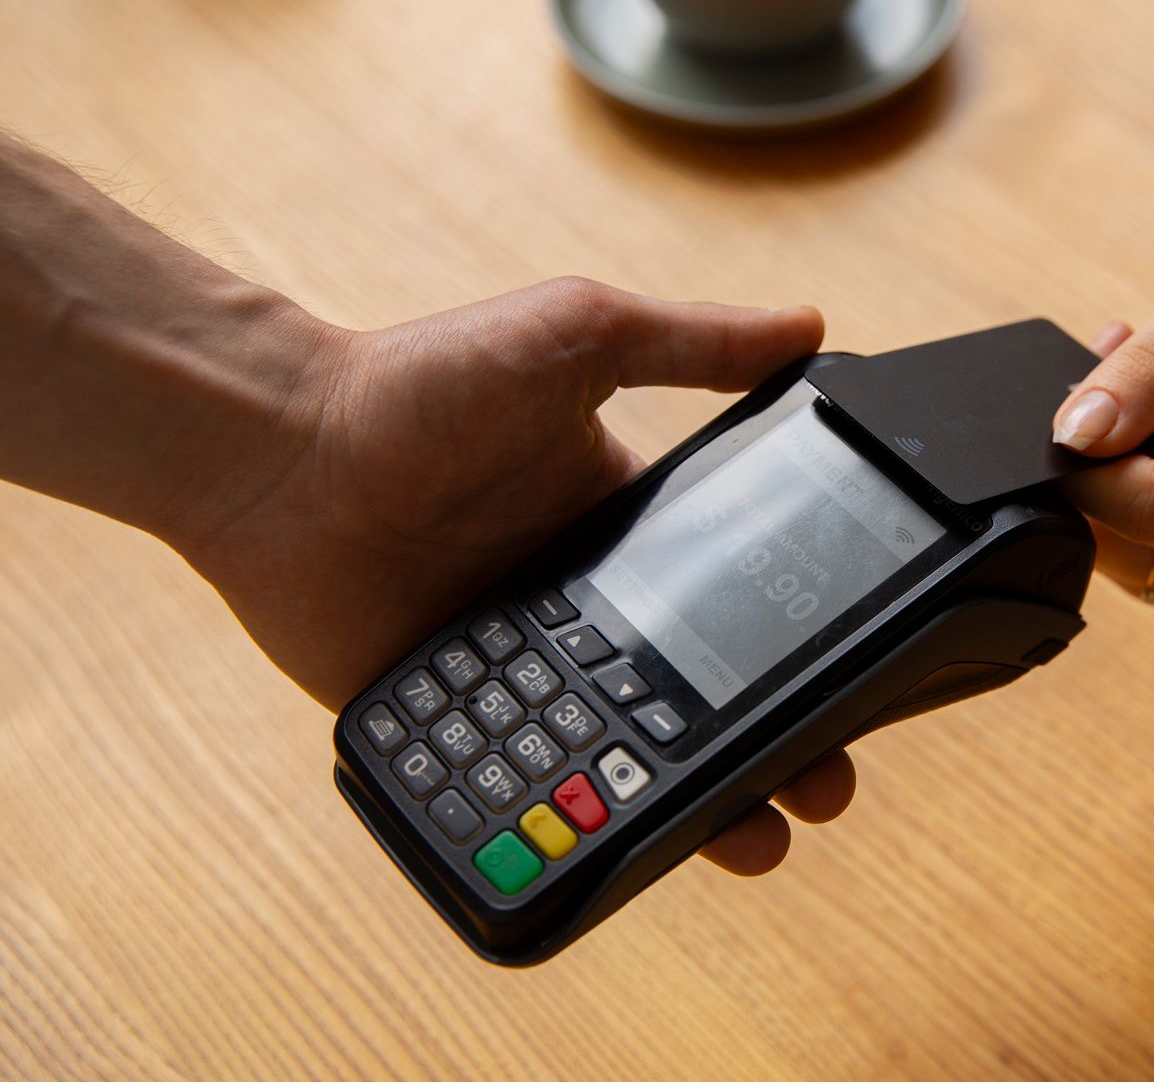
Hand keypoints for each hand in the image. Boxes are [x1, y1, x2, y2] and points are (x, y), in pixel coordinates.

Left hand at [181, 278, 846, 873]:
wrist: (277, 451)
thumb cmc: (421, 382)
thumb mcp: (578, 334)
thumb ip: (694, 342)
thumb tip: (813, 325)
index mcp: (624, 525)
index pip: (733, 598)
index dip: (799, 645)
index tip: (864, 680)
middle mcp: (582, 606)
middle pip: (696, 695)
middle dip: (773, 747)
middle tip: (823, 788)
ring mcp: (522, 667)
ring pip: (625, 754)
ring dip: (695, 802)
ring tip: (753, 837)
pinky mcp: (457, 716)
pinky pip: (525, 777)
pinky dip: (576, 811)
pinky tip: (634, 839)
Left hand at [1051, 267, 1153, 614]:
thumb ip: (1145, 370)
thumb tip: (1074, 435)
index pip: (1146, 504)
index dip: (1086, 462)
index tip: (1084, 407)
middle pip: (1130, 540)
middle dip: (1099, 471)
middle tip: (1123, 401)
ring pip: (1125, 563)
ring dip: (1111, 497)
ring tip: (1151, 425)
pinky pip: (1141, 571)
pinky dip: (1131, 521)